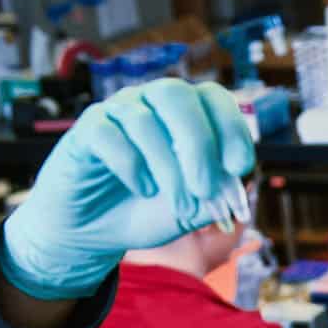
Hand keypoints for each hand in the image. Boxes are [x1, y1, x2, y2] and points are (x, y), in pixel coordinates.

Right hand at [0, 79, 255, 300]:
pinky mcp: (87, 131)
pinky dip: (131, 164)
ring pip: (144, 120)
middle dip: (199, 144)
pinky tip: (143, 190)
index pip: (213, 98)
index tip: (239, 167)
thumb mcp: (192, 209)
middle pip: (177, 95)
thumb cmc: (148, 211)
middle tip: (206, 189)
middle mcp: (151, 103)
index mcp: (185, 114)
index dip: (231, 127)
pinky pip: (107, 134)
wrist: (96, 232)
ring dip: (168, 167)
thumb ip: (218, 195)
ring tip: (179, 204)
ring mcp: (117, 112)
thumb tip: (240, 180)